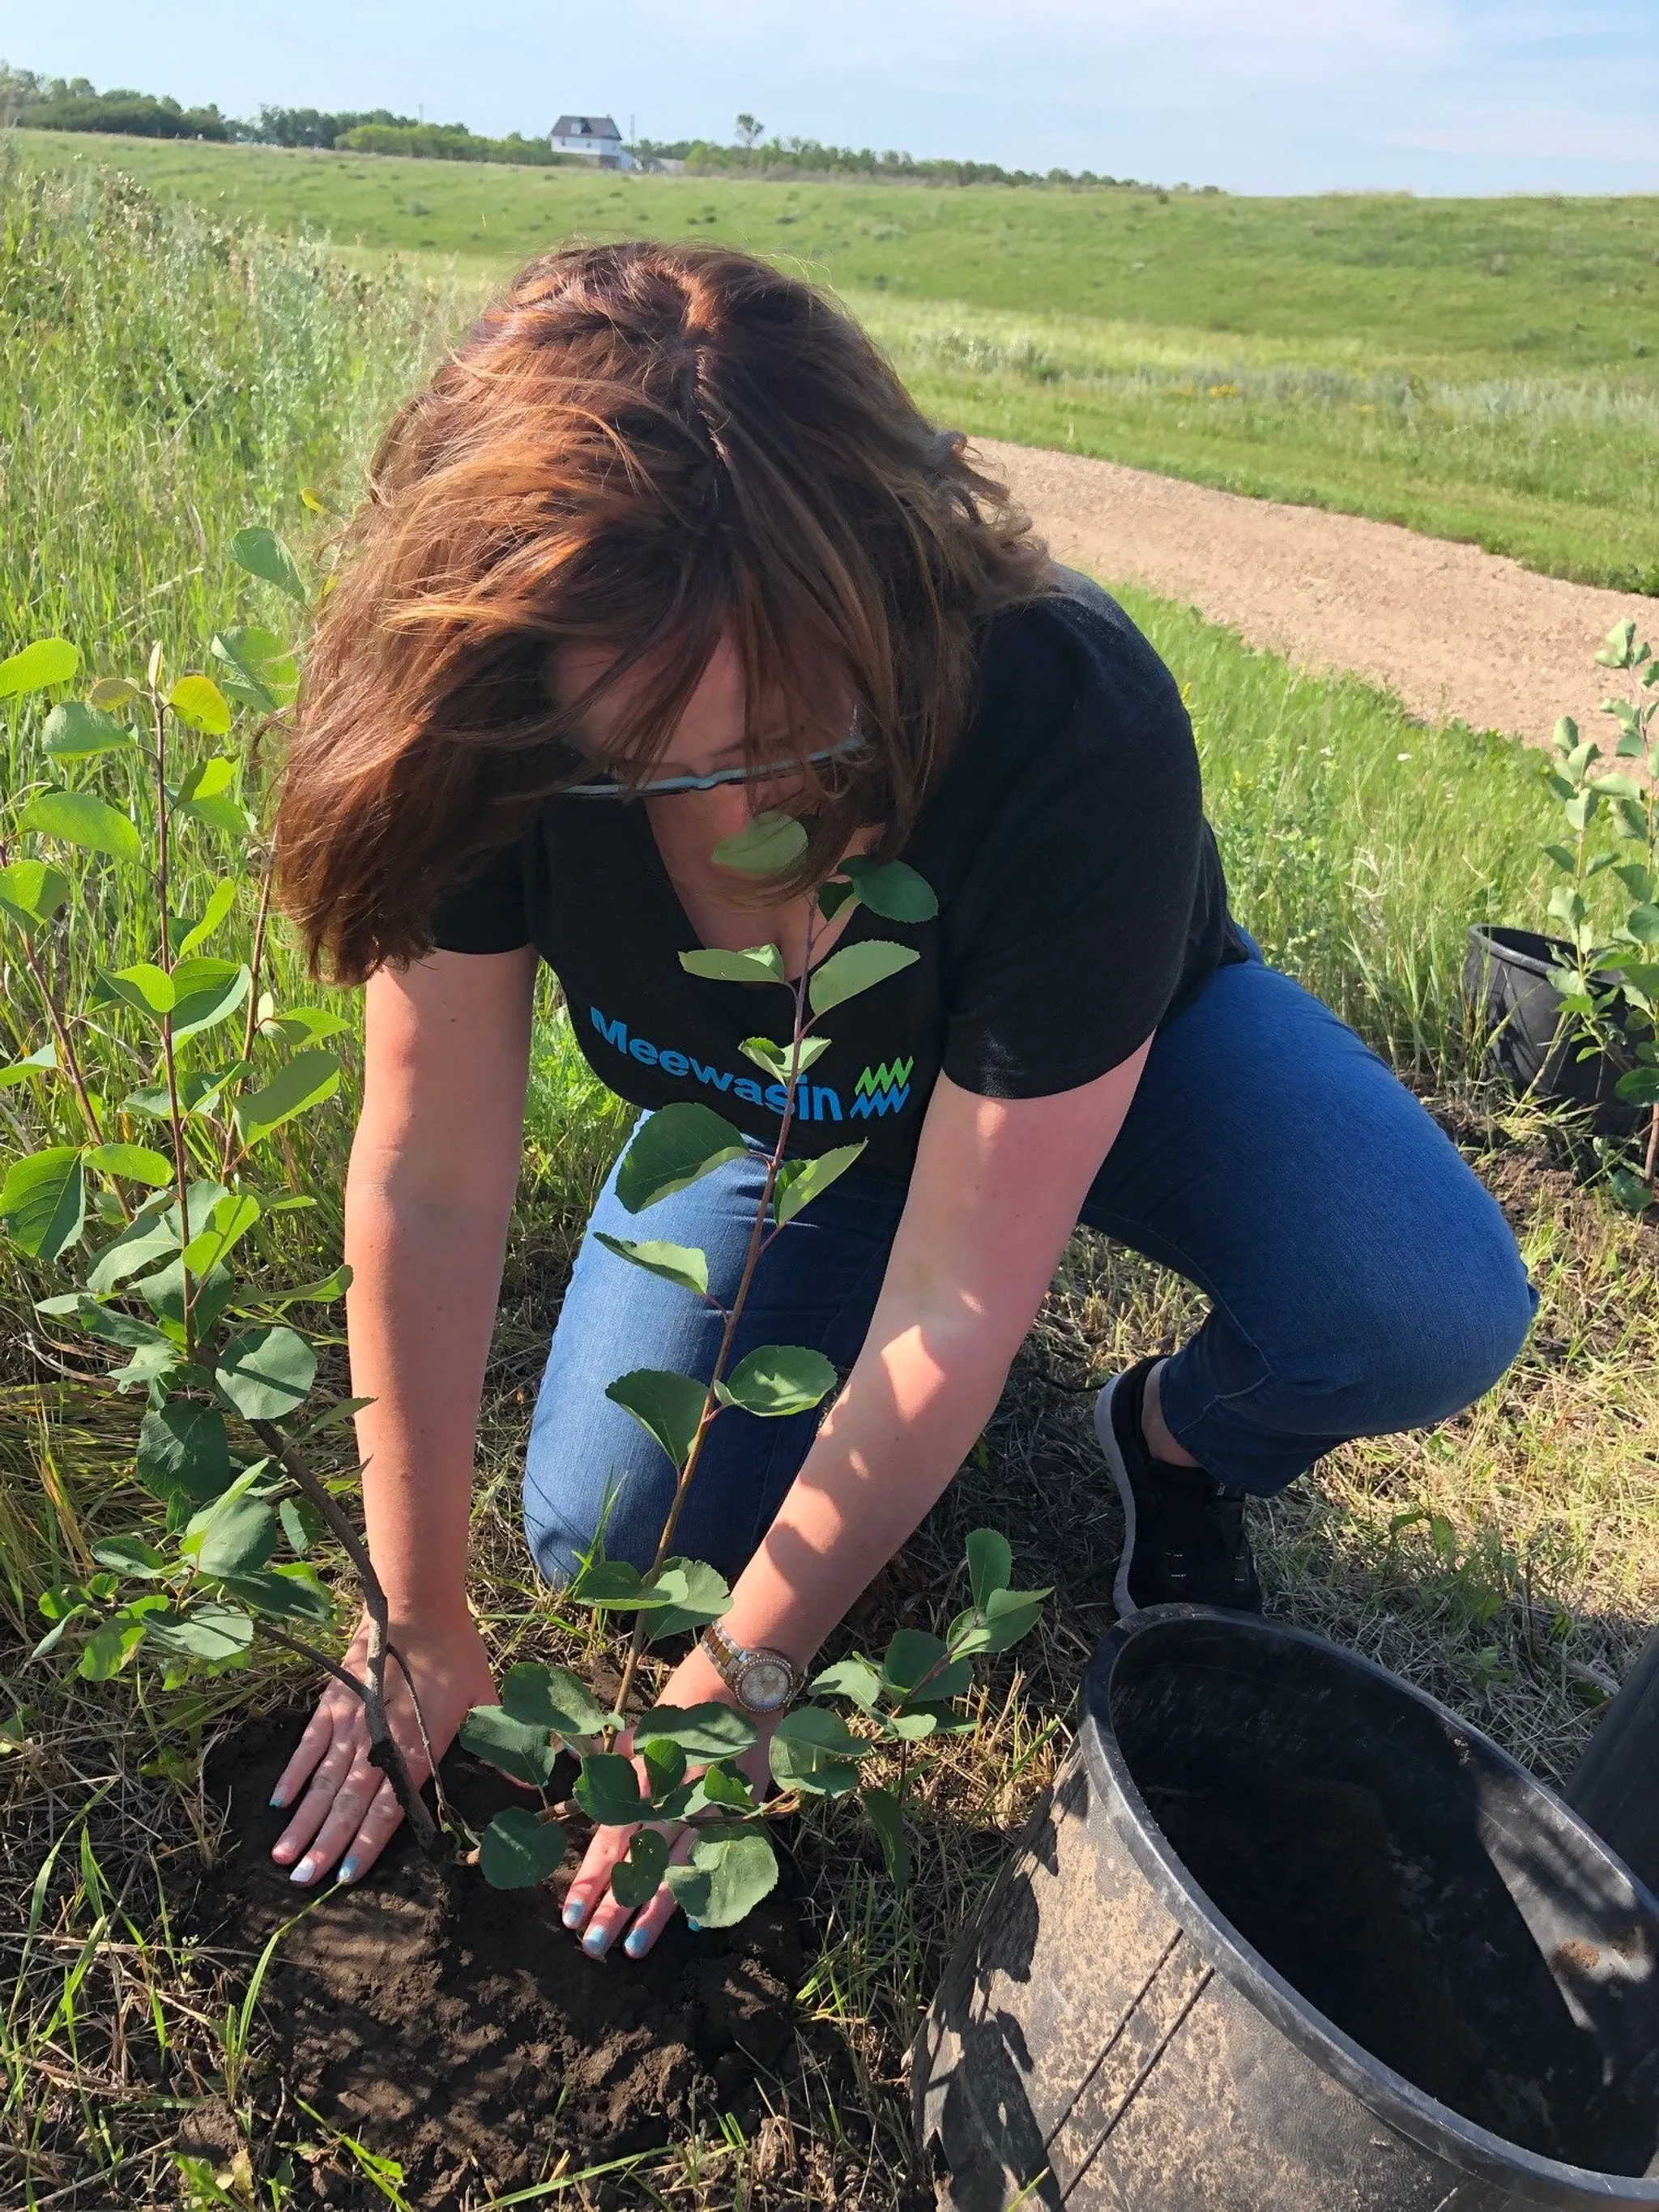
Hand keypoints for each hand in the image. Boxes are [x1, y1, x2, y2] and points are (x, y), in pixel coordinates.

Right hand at [269, 1609, 494, 1886]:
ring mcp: (352, 1721)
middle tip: (301, 1881)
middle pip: (349, 1802)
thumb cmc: (456, 1652)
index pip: (391, 1806)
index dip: (367, 1843)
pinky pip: (309, 1744)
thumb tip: (529, 1788)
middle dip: (325, 1844)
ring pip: (324, 1780)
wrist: (417, 1603)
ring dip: (304, 1820)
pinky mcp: (333, 1702)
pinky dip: (295, 1774)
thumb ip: (502, 1746)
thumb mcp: (486, 1697)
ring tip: (282, 1856)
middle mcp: (380, 1740)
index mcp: (419, 1746)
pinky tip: (280, 1803)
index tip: (346, 1877)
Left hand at [561, 1653, 773, 1962]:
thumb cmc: (686, 1697)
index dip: (590, 1881)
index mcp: (643, 1783)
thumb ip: (619, 1765)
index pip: (610, 1843)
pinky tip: (693, 1924)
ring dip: (653, 1914)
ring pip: (676, 1873)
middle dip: (613, 1911)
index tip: (569, 1915)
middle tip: (592, 1949)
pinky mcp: (738, 1811)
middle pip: (638, 1867)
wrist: (743, 1679)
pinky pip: (717, 1859)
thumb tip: (588, 1791)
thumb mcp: (643, 1729)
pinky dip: (705, 1889)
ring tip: (633, 1950)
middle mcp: (672, 1804)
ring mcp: (708, 1812)